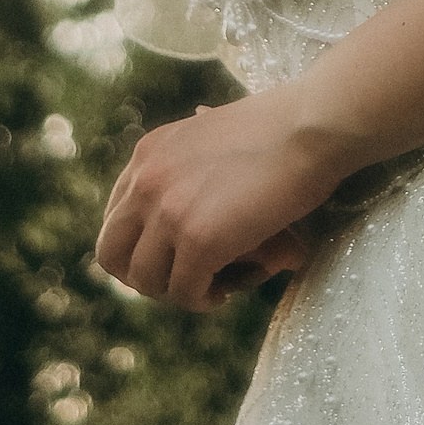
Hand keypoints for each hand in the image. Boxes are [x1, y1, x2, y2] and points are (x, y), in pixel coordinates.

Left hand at [94, 90, 338, 309]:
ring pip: (144, 280)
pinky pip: (184, 292)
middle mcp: (146, 180)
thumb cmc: (281, 126)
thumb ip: (190, 162)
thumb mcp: (214, 133)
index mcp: (148, 153)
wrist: (312, 125)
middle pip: (111, 254)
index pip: (115, 218)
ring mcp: (168, 211)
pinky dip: (203, 300)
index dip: (141, 247)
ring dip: (176, 290)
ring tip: (209, 286)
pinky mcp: (198, 240)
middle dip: (143, 275)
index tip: (172, 257)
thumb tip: (195, 187)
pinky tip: (224, 292)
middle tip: (181, 280)